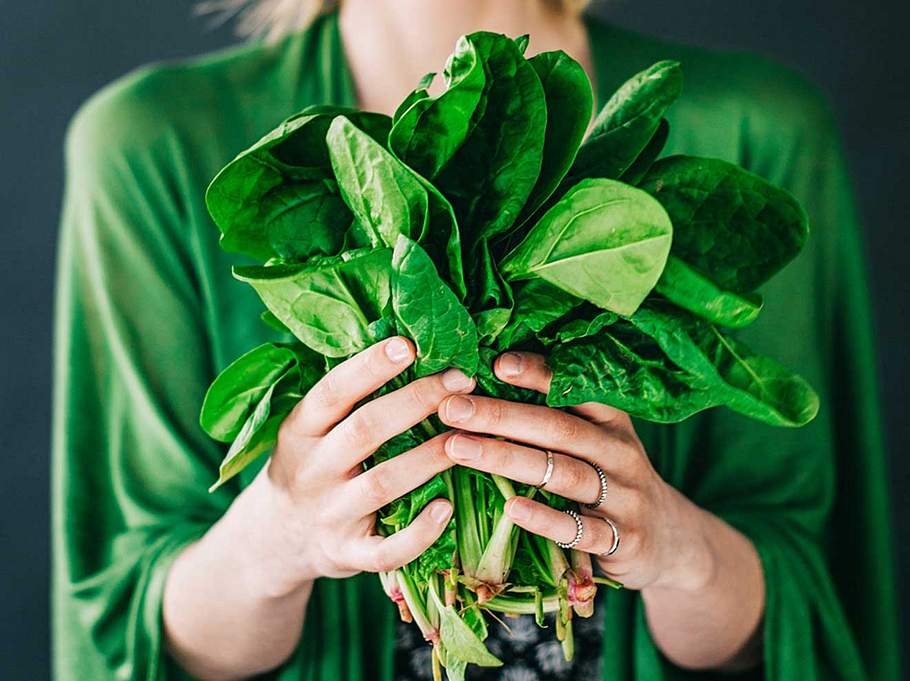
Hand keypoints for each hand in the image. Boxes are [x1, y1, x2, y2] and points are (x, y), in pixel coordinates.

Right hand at [253, 336, 474, 594]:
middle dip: (416, 401)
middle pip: (365, 430)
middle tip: (461, 380)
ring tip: (467, 436)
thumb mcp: (310, 429)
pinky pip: (385, 550)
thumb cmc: (311, 465)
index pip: (333, 392)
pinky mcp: (347, 555)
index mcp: (300, 430)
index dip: (370, 367)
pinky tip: (447, 509)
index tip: (409, 344)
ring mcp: (329, 515)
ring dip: (427, 459)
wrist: (277, 539)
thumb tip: (406, 340)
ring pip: (382, 484)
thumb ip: (347, 397)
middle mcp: (312, 470)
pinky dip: (418, 534)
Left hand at [437, 351, 714, 591]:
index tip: (494, 363)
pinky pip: (579, 528)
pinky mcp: (621, 540)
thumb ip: (555, 419)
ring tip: (458, 449)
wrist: (670, 541)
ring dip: (508, 459)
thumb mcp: (597, 444)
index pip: (575, 388)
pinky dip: (545, 519)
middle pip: (558, 428)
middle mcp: (620, 452)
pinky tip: (510, 509)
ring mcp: (624, 496)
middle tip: (452, 408)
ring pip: (563, 473)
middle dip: (501, 416)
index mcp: (612, 421)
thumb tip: (487, 381)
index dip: (537, 373)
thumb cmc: (612, 481)